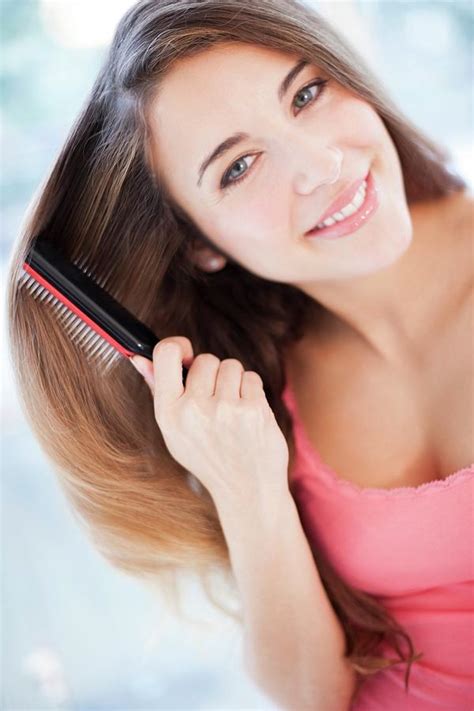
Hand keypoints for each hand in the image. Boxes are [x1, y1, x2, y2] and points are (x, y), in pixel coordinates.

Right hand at [131, 337, 288, 503]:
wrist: (246, 490)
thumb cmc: (209, 457)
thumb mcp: (174, 431)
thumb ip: (159, 391)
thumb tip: (139, 357)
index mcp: (168, 413)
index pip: (165, 354)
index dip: (178, 345)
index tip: (187, 352)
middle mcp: (193, 410)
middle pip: (206, 359)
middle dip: (214, 373)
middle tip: (216, 401)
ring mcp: (225, 409)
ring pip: (231, 366)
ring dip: (235, 382)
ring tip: (233, 411)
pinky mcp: (253, 410)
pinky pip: (251, 377)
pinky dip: (252, 391)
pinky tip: (248, 415)